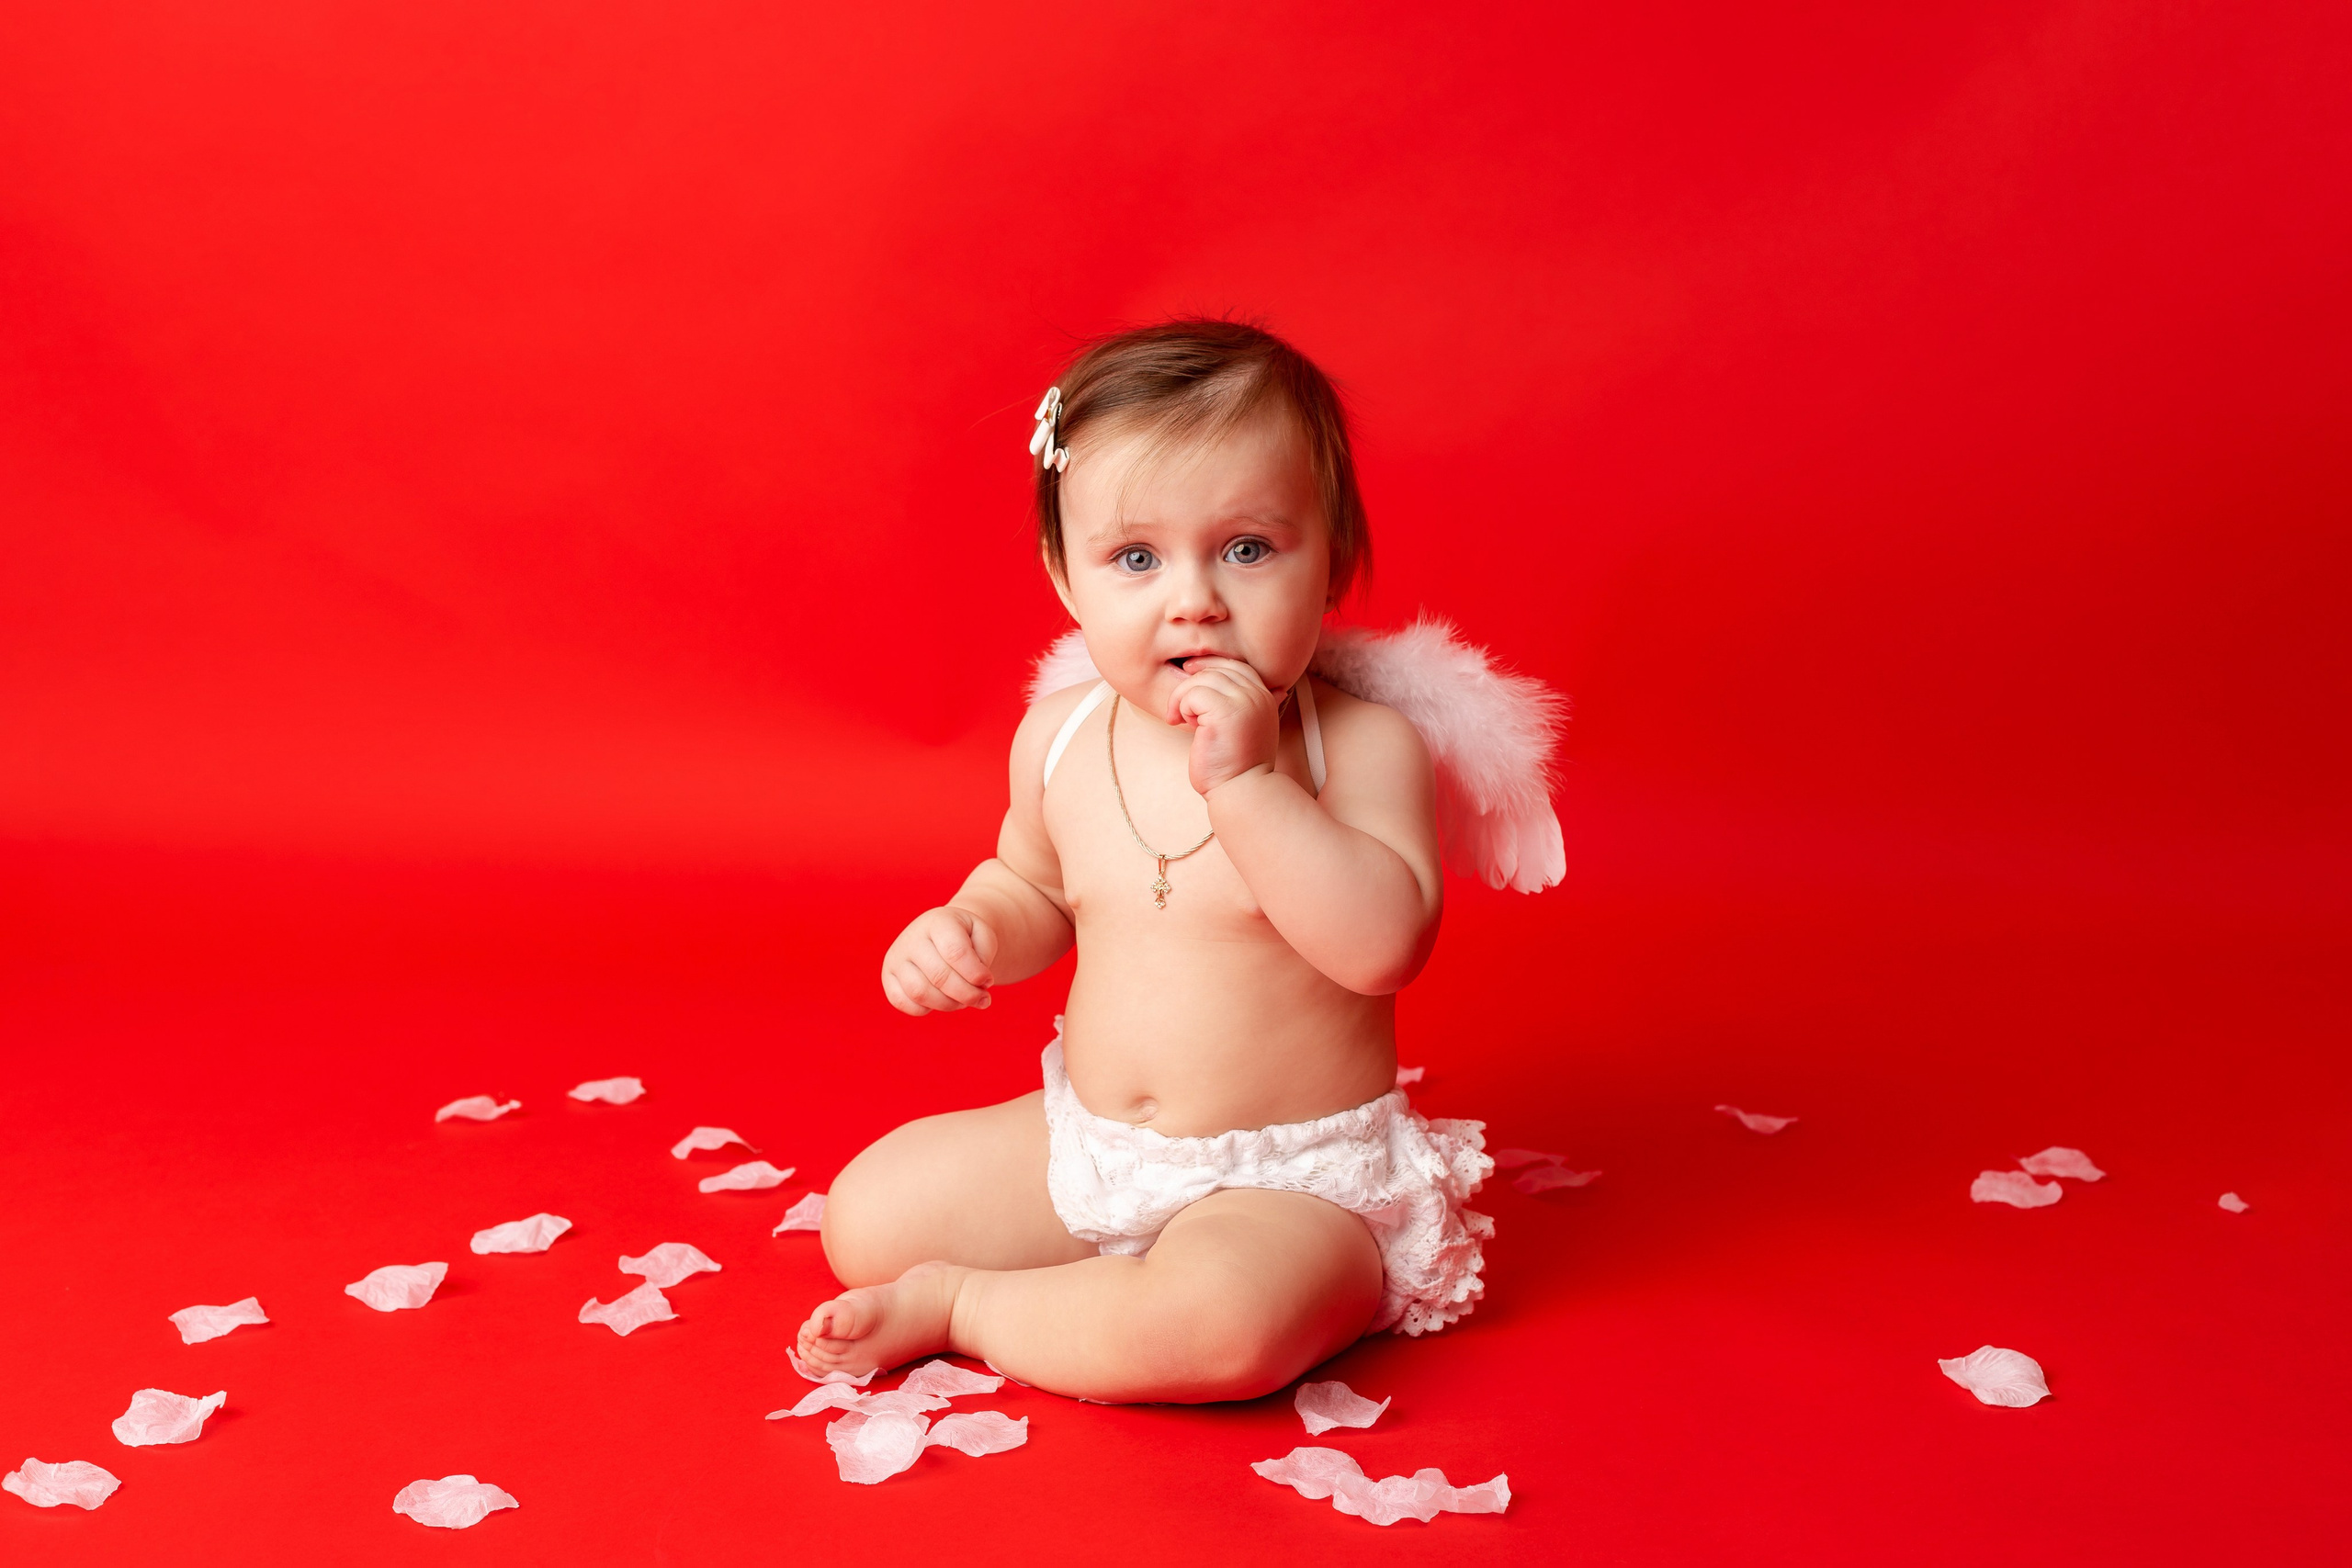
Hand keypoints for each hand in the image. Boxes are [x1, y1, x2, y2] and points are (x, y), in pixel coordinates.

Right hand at [880, 906, 997, 1014]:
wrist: (943, 935)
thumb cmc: (967, 937)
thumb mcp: (983, 936)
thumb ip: (984, 955)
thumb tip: (977, 983)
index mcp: (938, 921)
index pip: (956, 952)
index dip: (976, 973)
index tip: (988, 980)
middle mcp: (911, 938)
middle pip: (939, 976)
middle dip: (967, 994)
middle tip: (983, 999)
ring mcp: (896, 958)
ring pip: (920, 993)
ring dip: (949, 1004)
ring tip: (963, 1000)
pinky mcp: (888, 977)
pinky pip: (904, 1003)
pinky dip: (927, 1009)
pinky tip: (942, 1000)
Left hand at [1168, 656, 1283, 795]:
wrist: (1241, 791)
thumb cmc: (1235, 766)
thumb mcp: (1242, 729)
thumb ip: (1236, 705)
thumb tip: (1211, 679)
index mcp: (1264, 698)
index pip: (1235, 665)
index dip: (1209, 666)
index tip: (1189, 675)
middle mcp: (1258, 695)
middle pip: (1217, 668)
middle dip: (1192, 682)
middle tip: (1179, 706)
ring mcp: (1244, 702)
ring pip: (1202, 679)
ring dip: (1184, 698)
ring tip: (1183, 721)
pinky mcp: (1225, 712)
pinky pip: (1193, 693)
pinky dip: (1183, 707)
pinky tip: (1185, 725)